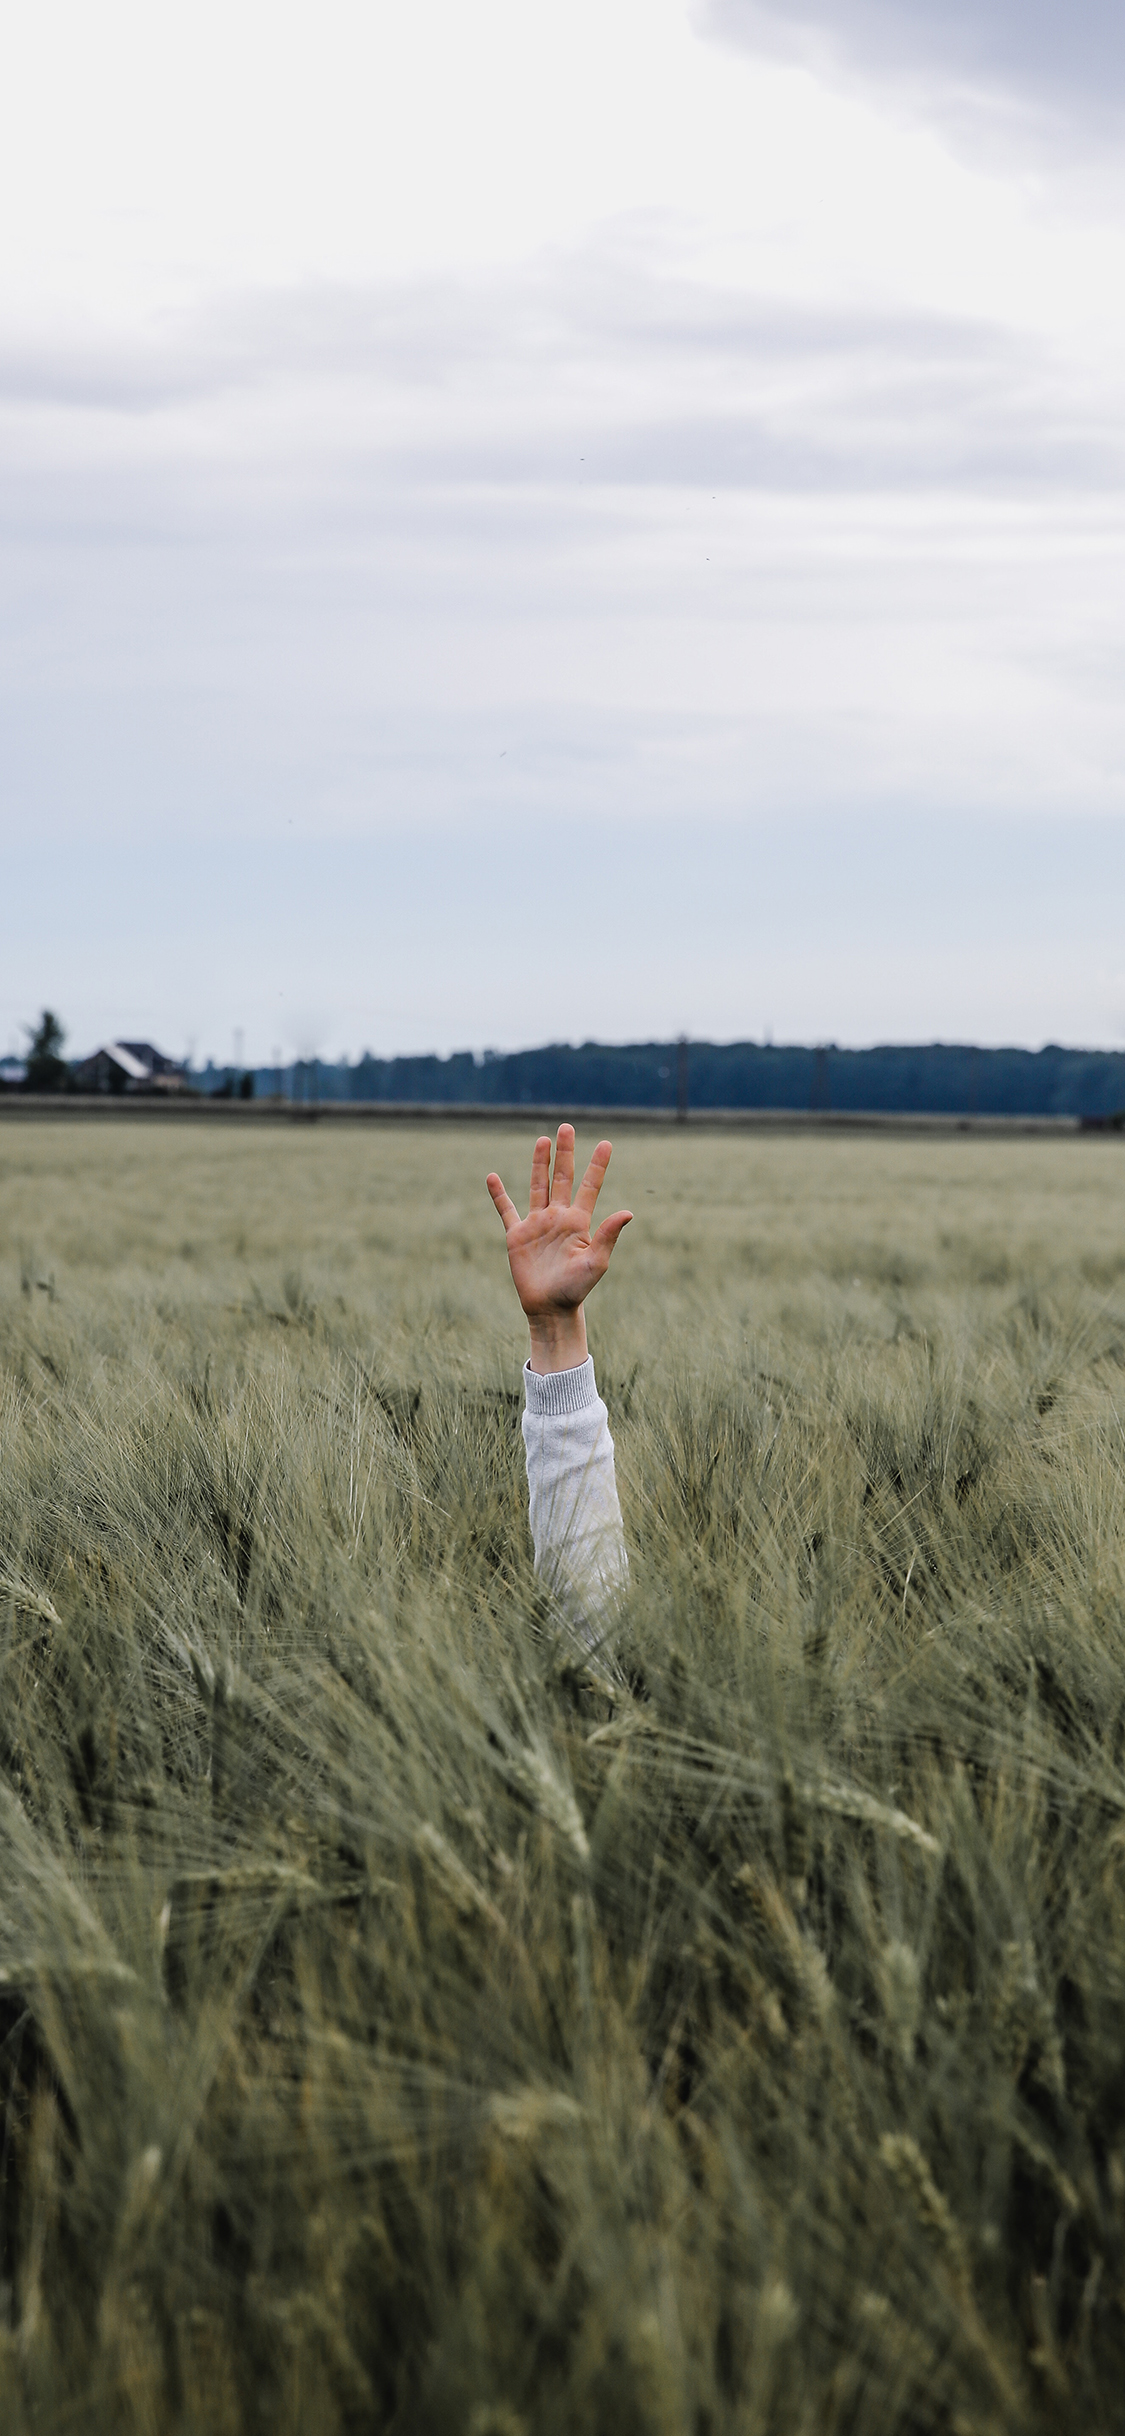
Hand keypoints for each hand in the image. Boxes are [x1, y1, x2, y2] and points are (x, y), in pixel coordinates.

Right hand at [486, 1125, 631, 1372]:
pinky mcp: (517, 1235)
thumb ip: (607, 1236)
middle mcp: (559, 1218)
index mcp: (579, 1222)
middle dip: (565, 1153)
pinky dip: (499, 1195)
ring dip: (540, 1164)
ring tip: (543, 1140)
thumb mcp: (596, 1262)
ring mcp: (537, 1224)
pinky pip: (506, 1210)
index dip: (597, 1165)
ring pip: (538, 1186)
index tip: (606, 1143)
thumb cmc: (576, 1289)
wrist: (550, 1308)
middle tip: (566, 1127)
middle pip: (563, 1178)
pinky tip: (493, 1177)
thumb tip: (628, 1212)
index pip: (590, 1186)